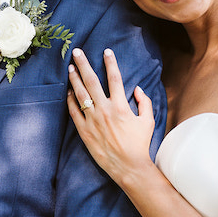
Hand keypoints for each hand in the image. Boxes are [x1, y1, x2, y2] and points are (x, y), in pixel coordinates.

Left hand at [67, 48, 155, 185]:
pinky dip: (71, 100)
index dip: (110, 63)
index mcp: (121, 106)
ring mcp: (92, 120)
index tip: (106, 51)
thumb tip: (137, 88)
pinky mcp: (84, 130)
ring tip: (70, 67)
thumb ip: (144, 102)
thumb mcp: (148, 121)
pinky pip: (74, 111)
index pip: (114, 78)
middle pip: (92, 82)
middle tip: (77, 52)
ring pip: (80, 94)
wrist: (127, 165)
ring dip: (74, 79)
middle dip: (84, 64)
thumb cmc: (139, 143)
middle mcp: (105, 110)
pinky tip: (69, 91)